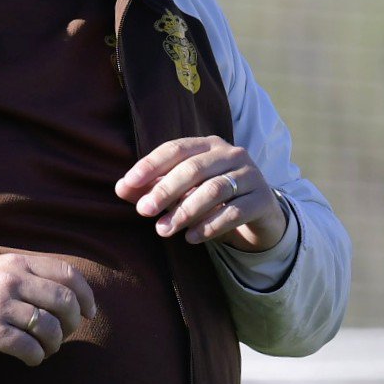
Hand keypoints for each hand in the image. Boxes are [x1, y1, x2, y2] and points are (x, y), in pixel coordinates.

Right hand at [0, 251, 99, 364]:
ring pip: (50, 328)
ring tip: (45, 349)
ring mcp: (1, 304)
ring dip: (54, 344)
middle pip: (64, 302)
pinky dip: (36, 357)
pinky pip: (30, 348)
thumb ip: (30, 276)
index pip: (67, 274)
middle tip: (65, 335)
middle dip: (72, 324)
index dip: (85, 296)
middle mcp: (11, 279)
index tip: (88, 313)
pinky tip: (31, 359)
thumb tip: (72, 296)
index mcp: (17, 262)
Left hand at [118, 136, 287, 256]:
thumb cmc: (212, 198)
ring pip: (215, 190)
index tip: (128, 183)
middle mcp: (231, 154)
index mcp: (208, 145)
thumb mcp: (183, 192)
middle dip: (166, 190)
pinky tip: (192, 238)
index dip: (151, 165)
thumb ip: (153, 187)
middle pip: (194, 168)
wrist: (258, 213)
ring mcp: (250, 175)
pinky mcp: (262, 199)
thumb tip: (121, 188)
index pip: (176, 148)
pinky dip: (211, 225)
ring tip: (164, 230)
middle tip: (143, 211)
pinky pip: (234, 211)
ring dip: (186, 211)